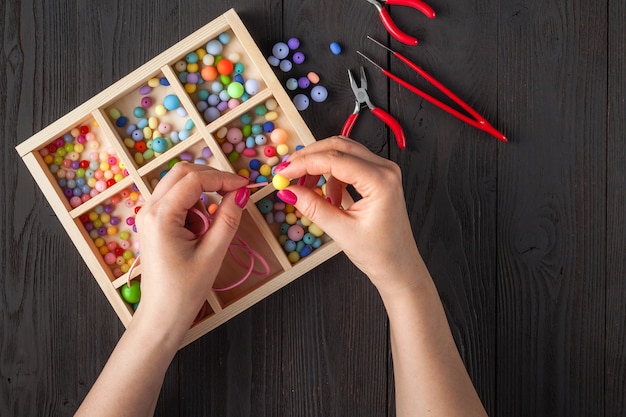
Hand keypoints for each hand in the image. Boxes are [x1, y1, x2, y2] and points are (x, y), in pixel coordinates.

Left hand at [135, 163, 248, 327]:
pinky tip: (199, 231)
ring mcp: (148, 214)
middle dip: (211, 179)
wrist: (162, 315)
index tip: (245, 186)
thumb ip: (229, 218)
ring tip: (210, 228)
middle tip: (235, 194)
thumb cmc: (185, 289)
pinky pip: (175, 199)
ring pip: (179, 184)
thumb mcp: (213, 252)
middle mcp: (149, 209)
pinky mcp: (152, 222)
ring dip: (201, 195)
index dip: (223, 178)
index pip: (195, 179)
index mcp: (161, 216)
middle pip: (183, 173)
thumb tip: (241, 192)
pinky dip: (193, 206)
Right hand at [274, 136, 426, 294]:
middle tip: (287, 173)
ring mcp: (383, 171)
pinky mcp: (377, 177)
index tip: (283, 173)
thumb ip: (314, 207)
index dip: (304, 163)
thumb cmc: (379, 253)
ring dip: (319, 165)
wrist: (399, 266)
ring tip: (305, 189)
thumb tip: (288, 190)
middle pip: (339, 146)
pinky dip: (330, 175)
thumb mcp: (341, 231)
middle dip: (309, 157)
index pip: (335, 159)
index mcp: (381, 181)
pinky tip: (327, 198)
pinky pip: (348, 164)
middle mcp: (385, 169)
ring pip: (342, 152)